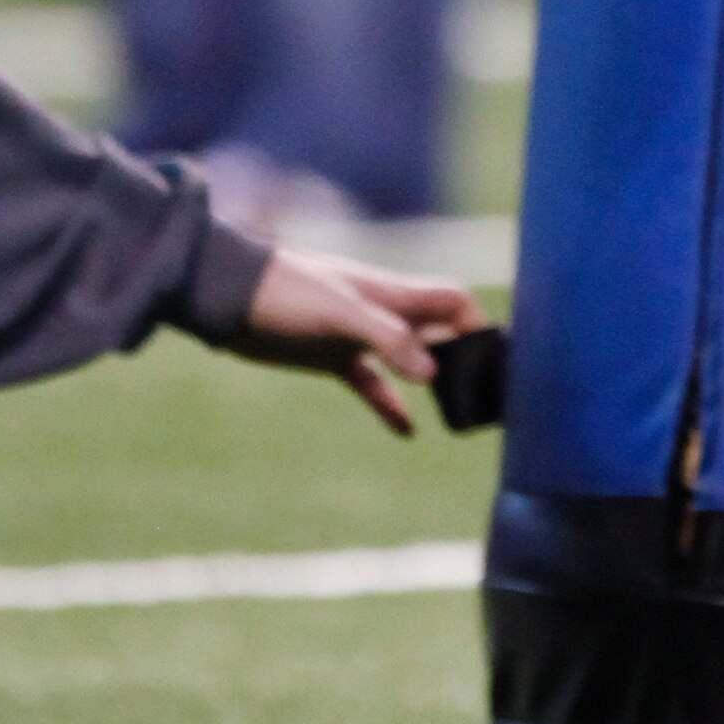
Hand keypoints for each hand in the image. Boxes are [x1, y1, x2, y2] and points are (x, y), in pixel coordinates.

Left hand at [232, 248, 479, 436]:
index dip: (476, 323)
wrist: (231, 297)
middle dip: (462, 356)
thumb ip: (388, 339)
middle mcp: (384, 313)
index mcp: (393, 294)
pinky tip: (406, 431)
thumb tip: (432, 374)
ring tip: (455, 412)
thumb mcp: (341, 313)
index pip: (452, 302)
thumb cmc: (289, 292)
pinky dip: (389, 405)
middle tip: (481, 393)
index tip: (492, 356)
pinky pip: (373, 385)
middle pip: (438, 331)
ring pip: (408, 359)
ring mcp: (359, 336)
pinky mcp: (334, 358)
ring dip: (431, 382)